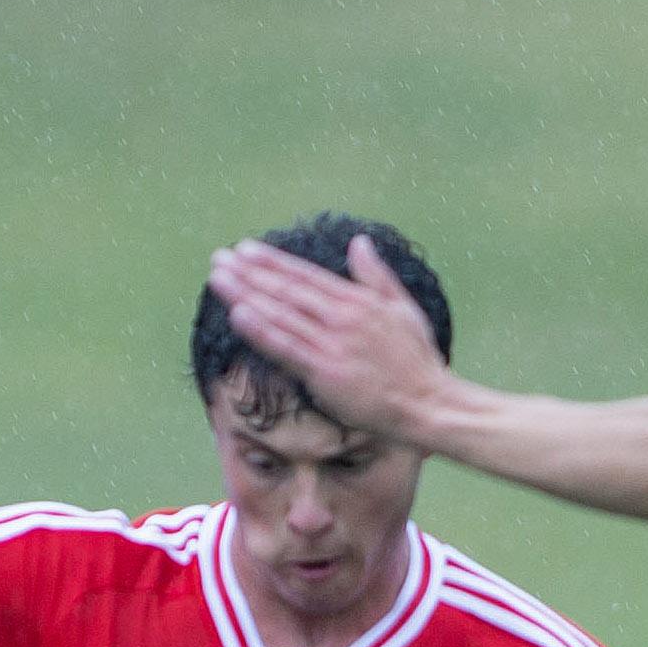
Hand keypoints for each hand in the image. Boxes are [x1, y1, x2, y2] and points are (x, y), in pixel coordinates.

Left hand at [207, 236, 454, 442]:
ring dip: (245, 294)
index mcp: (359, 301)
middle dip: (249, 273)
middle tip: (218, 258)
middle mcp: (342, 317)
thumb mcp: (403, 308)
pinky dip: (261, 331)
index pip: (306, 275)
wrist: (430, 404)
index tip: (245, 249)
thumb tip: (359, 242)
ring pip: (281, 314)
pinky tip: (237, 315)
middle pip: (286, 290)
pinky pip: (287, 348)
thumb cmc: (418, 362)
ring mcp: (333, 344)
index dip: (273, 262)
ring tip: (217, 278)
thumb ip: (376, 275)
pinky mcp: (326, 373)